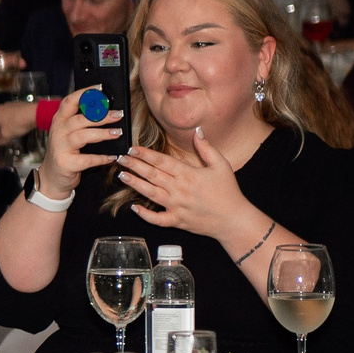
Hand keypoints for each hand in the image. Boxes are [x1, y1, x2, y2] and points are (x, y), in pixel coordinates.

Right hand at [0, 99, 36, 147]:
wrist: (33, 112)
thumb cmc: (17, 124)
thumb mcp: (8, 135)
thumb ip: (2, 141)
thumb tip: (0, 143)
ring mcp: (7, 106)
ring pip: (3, 120)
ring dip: (3, 128)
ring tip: (6, 136)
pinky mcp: (16, 105)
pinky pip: (9, 116)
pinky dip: (9, 123)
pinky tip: (13, 128)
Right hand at [32, 88, 120, 199]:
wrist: (53, 177)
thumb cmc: (66, 152)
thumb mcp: (69, 133)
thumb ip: (83, 121)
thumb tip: (108, 109)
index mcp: (60, 121)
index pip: (70, 102)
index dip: (84, 94)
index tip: (100, 89)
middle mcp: (58, 132)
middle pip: (79, 119)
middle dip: (101, 116)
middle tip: (118, 115)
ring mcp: (60, 148)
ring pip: (82, 136)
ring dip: (102, 134)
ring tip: (118, 133)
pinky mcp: (66, 163)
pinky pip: (86, 159)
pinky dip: (101, 158)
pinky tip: (112, 156)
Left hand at [118, 127, 252, 241]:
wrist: (234, 220)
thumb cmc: (228, 191)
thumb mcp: (221, 165)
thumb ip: (207, 148)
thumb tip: (197, 131)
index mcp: (189, 174)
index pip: (162, 161)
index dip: (145, 154)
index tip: (132, 148)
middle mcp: (179, 189)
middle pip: (152, 175)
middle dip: (134, 165)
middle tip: (120, 158)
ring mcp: (176, 206)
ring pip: (150, 193)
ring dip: (135, 184)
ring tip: (121, 176)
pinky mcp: (176, 221)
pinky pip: (157, 219)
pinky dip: (145, 214)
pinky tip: (134, 208)